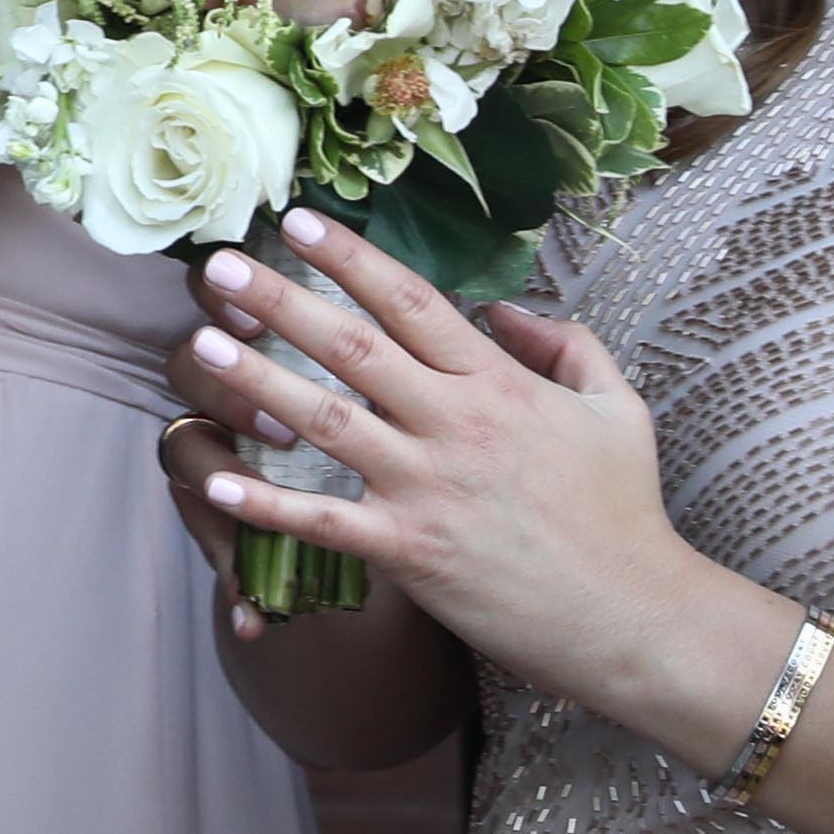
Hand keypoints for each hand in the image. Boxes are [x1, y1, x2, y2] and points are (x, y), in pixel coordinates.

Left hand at [169, 217, 707, 703]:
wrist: (631, 613)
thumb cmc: (623, 512)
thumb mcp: (618, 408)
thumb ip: (565, 345)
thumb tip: (504, 308)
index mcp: (499, 384)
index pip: (412, 303)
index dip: (352, 257)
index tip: (301, 221)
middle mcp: (455, 425)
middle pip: (353, 347)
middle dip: (282, 301)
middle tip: (220, 265)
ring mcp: (427, 487)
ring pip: (326, 420)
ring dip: (257, 381)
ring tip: (202, 345)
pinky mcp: (410, 550)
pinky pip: (323, 523)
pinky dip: (266, 505)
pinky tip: (213, 482)